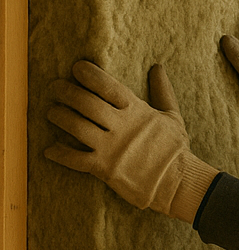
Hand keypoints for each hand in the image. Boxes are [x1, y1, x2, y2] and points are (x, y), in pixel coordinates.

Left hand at [45, 61, 218, 222]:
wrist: (178, 183)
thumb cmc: (174, 149)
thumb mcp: (172, 115)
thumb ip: (162, 90)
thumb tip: (158, 67)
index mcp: (137, 111)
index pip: (110, 87)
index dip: (91, 75)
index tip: (76, 67)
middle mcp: (122, 127)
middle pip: (87, 104)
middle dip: (67, 92)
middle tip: (55, 86)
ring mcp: (112, 148)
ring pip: (77, 127)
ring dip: (60, 117)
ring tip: (51, 111)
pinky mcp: (105, 169)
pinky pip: (76, 159)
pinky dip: (60, 154)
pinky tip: (50, 149)